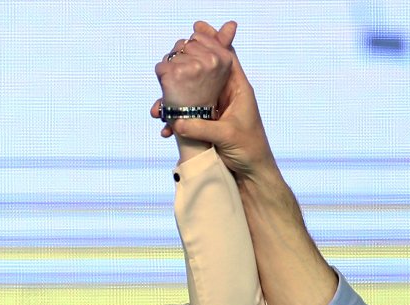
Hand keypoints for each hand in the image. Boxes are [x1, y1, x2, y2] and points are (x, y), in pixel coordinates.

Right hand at [151, 21, 276, 182]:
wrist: (252, 174)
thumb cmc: (249, 151)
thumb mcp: (227, 136)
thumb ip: (202, 127)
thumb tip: (176, 122)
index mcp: (239, 90)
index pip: (227, 56)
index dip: (213, 39)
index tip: (196, 26)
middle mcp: (226, 94)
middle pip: (204, 69)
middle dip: (183, 66)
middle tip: (166, 65)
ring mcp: (215, 107)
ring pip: (191, 91)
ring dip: (172, 98)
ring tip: (157, 109)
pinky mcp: (206, 121)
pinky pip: (187, 113)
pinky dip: (174, 119)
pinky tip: (165, 129)